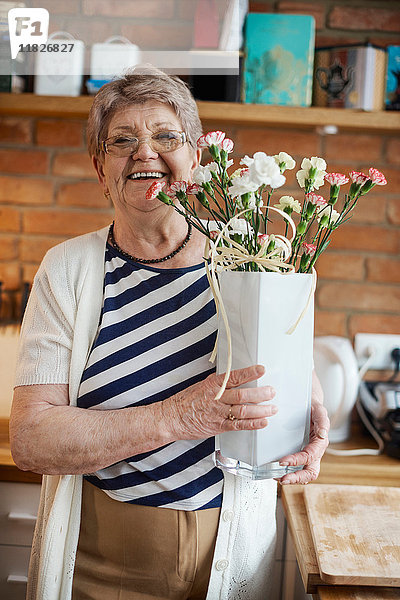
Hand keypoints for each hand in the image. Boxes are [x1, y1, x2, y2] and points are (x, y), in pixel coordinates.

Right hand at [161, 365, 276, 440]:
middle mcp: (217, 397)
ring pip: (244, 410)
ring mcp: (219, 412)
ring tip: (272, 408)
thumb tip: (236, 377)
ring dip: (261, 410)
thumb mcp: (203, 385)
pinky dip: (253, 424)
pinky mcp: (219, 426)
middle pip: (243, 394)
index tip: (262, 369)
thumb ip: (220, 383)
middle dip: (261, 393)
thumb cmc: (187, 400)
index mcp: (214, 384)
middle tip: (272, 391)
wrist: (172, 417)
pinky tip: (263, 422)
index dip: (250, 373)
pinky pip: (239, 425)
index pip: (235, 376)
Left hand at [276, 400, 329, 484]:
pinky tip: (277, 473)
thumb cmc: (314, 409)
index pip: (309, 456)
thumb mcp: (319, 411)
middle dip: (297, 478)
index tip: (282, 462)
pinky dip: (288, 473)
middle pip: (310, 472)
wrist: (309, 406)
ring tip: (277, 478)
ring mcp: (308, 455)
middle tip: (282, 480)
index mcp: (320, 443)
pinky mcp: (300, 454)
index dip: (297, 461)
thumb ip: (322, 421)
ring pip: (304, 474)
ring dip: (292, 479)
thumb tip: (323, 434)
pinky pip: (297, 468)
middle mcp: (315, 452)